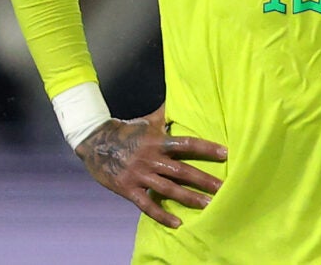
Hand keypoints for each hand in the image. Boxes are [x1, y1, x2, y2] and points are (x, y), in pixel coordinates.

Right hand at [75, 108, 227, 228]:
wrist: (96, 142)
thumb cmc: (127, 131)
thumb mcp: (148, 121)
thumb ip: (166, 114)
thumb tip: (182, 97)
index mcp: (158, 141)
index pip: (186, 144)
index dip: (206, 148)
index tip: (225, 153)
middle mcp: (151, 158)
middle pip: (182, 171)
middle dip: (203, 180)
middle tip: (223, 188)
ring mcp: (140, 175)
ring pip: (168, 189)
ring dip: (189, 198)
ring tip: (208, 206)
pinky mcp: (128, 189)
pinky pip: (147, 205)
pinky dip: (162, 215)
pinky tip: (177, 223)